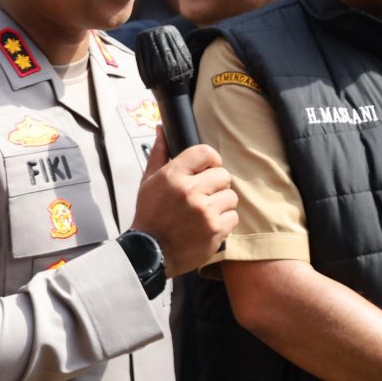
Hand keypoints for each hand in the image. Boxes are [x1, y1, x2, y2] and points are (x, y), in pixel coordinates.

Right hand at [131, 126, 238, 276]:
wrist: (149, 252)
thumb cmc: (149, 214)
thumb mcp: (148, 181)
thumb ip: (159, 153)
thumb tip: (162, 128)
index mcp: (173, 176)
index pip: (206, 153)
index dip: (211, 160)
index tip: (209, 168)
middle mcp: (190, 192)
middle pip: (223, 175)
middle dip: (216, 184)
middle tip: (205, 194)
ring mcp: (204, 212)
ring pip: (231, 196)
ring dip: (222, 203)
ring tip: (206, 211)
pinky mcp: (215, 231)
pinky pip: (233, 217)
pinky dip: (224, 221)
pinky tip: (209, 225)